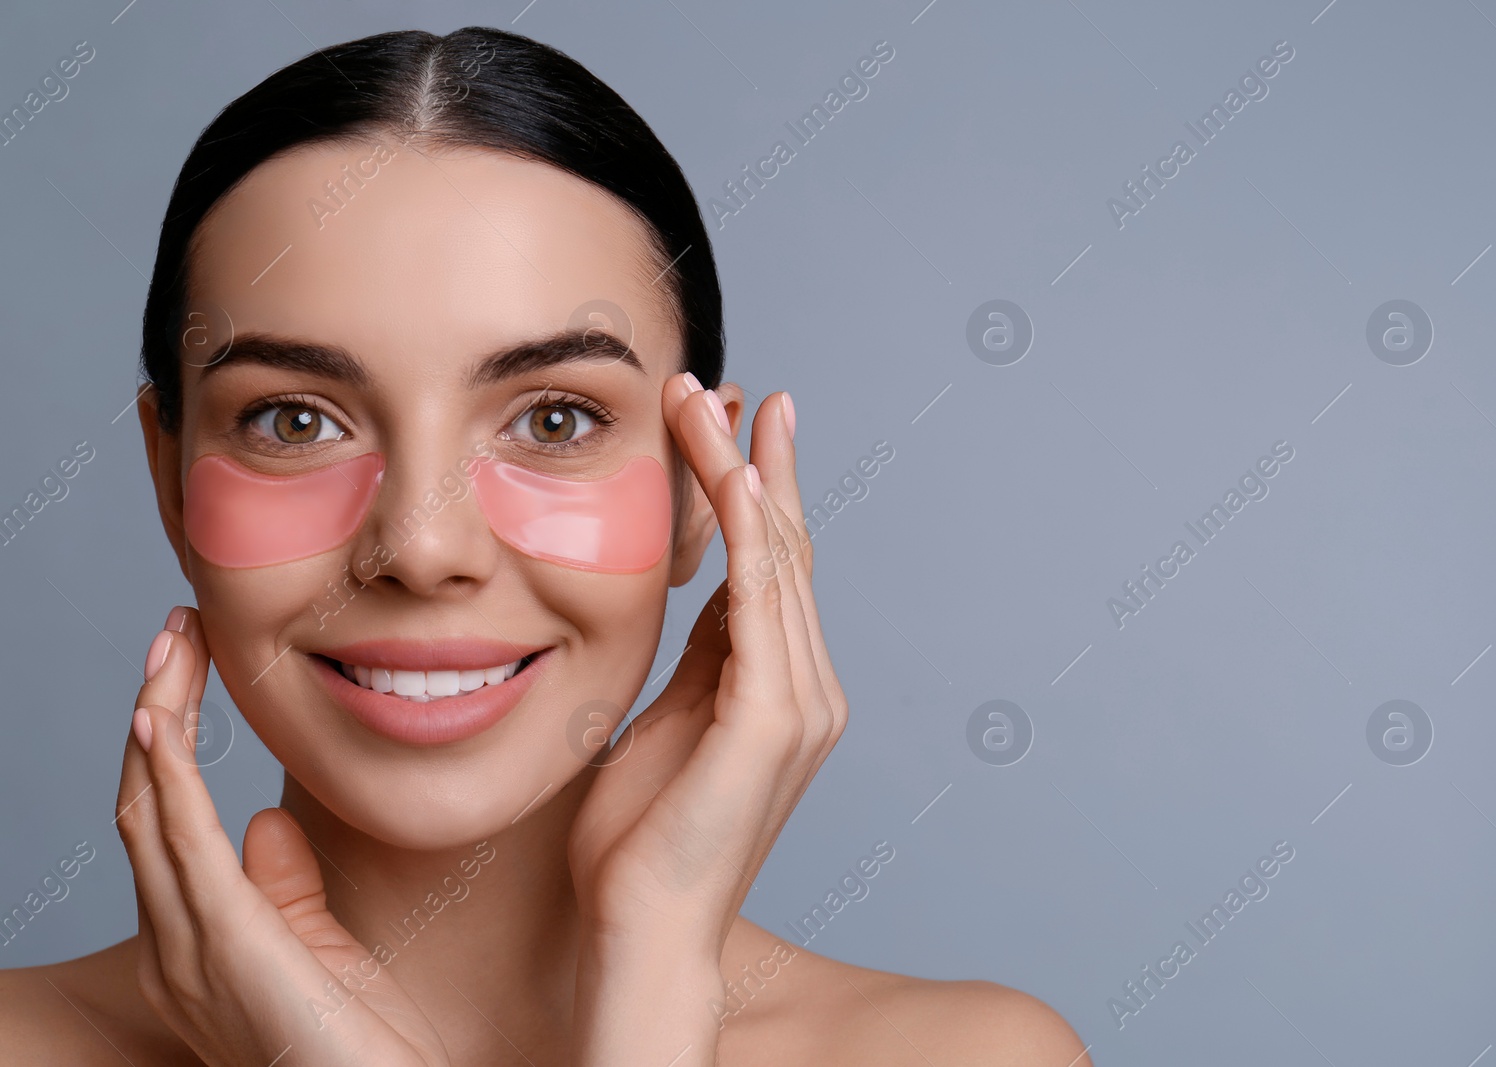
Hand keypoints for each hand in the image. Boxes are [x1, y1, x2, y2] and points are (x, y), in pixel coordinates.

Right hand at [114, 608, 448, 1065]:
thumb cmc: (362, 1044)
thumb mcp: (319, 950)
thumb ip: (285, 888)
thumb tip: (266, 821)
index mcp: (199, 939)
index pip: (167, 819)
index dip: (168, 740)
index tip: (190, 666)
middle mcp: (176, 944)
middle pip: (146, 801)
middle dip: (156, 709)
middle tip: (176, 630)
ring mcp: (192, 949)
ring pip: (152, 808)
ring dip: (158, 718)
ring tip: (172, 644)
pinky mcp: (228, 946)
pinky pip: (182, 843)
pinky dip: (165, 773)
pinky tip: (158, 716)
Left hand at [566, 377, 848, 1060]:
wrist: (644, 928)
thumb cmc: (641, 840)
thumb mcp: (666, 721)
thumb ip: (695, 660)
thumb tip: (696, 595)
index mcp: (783, 689)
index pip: (770, 566)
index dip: (751, 490)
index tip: (730, 424)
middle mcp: (810, 687)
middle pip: (781, 547)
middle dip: (749, 460)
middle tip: (720, 386)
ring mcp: (802, 702)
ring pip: (773, 557)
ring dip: (737, 471)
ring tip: (702, 401)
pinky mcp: (777, 718)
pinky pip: (762, 600)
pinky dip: (748, 531)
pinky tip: (729, 473)